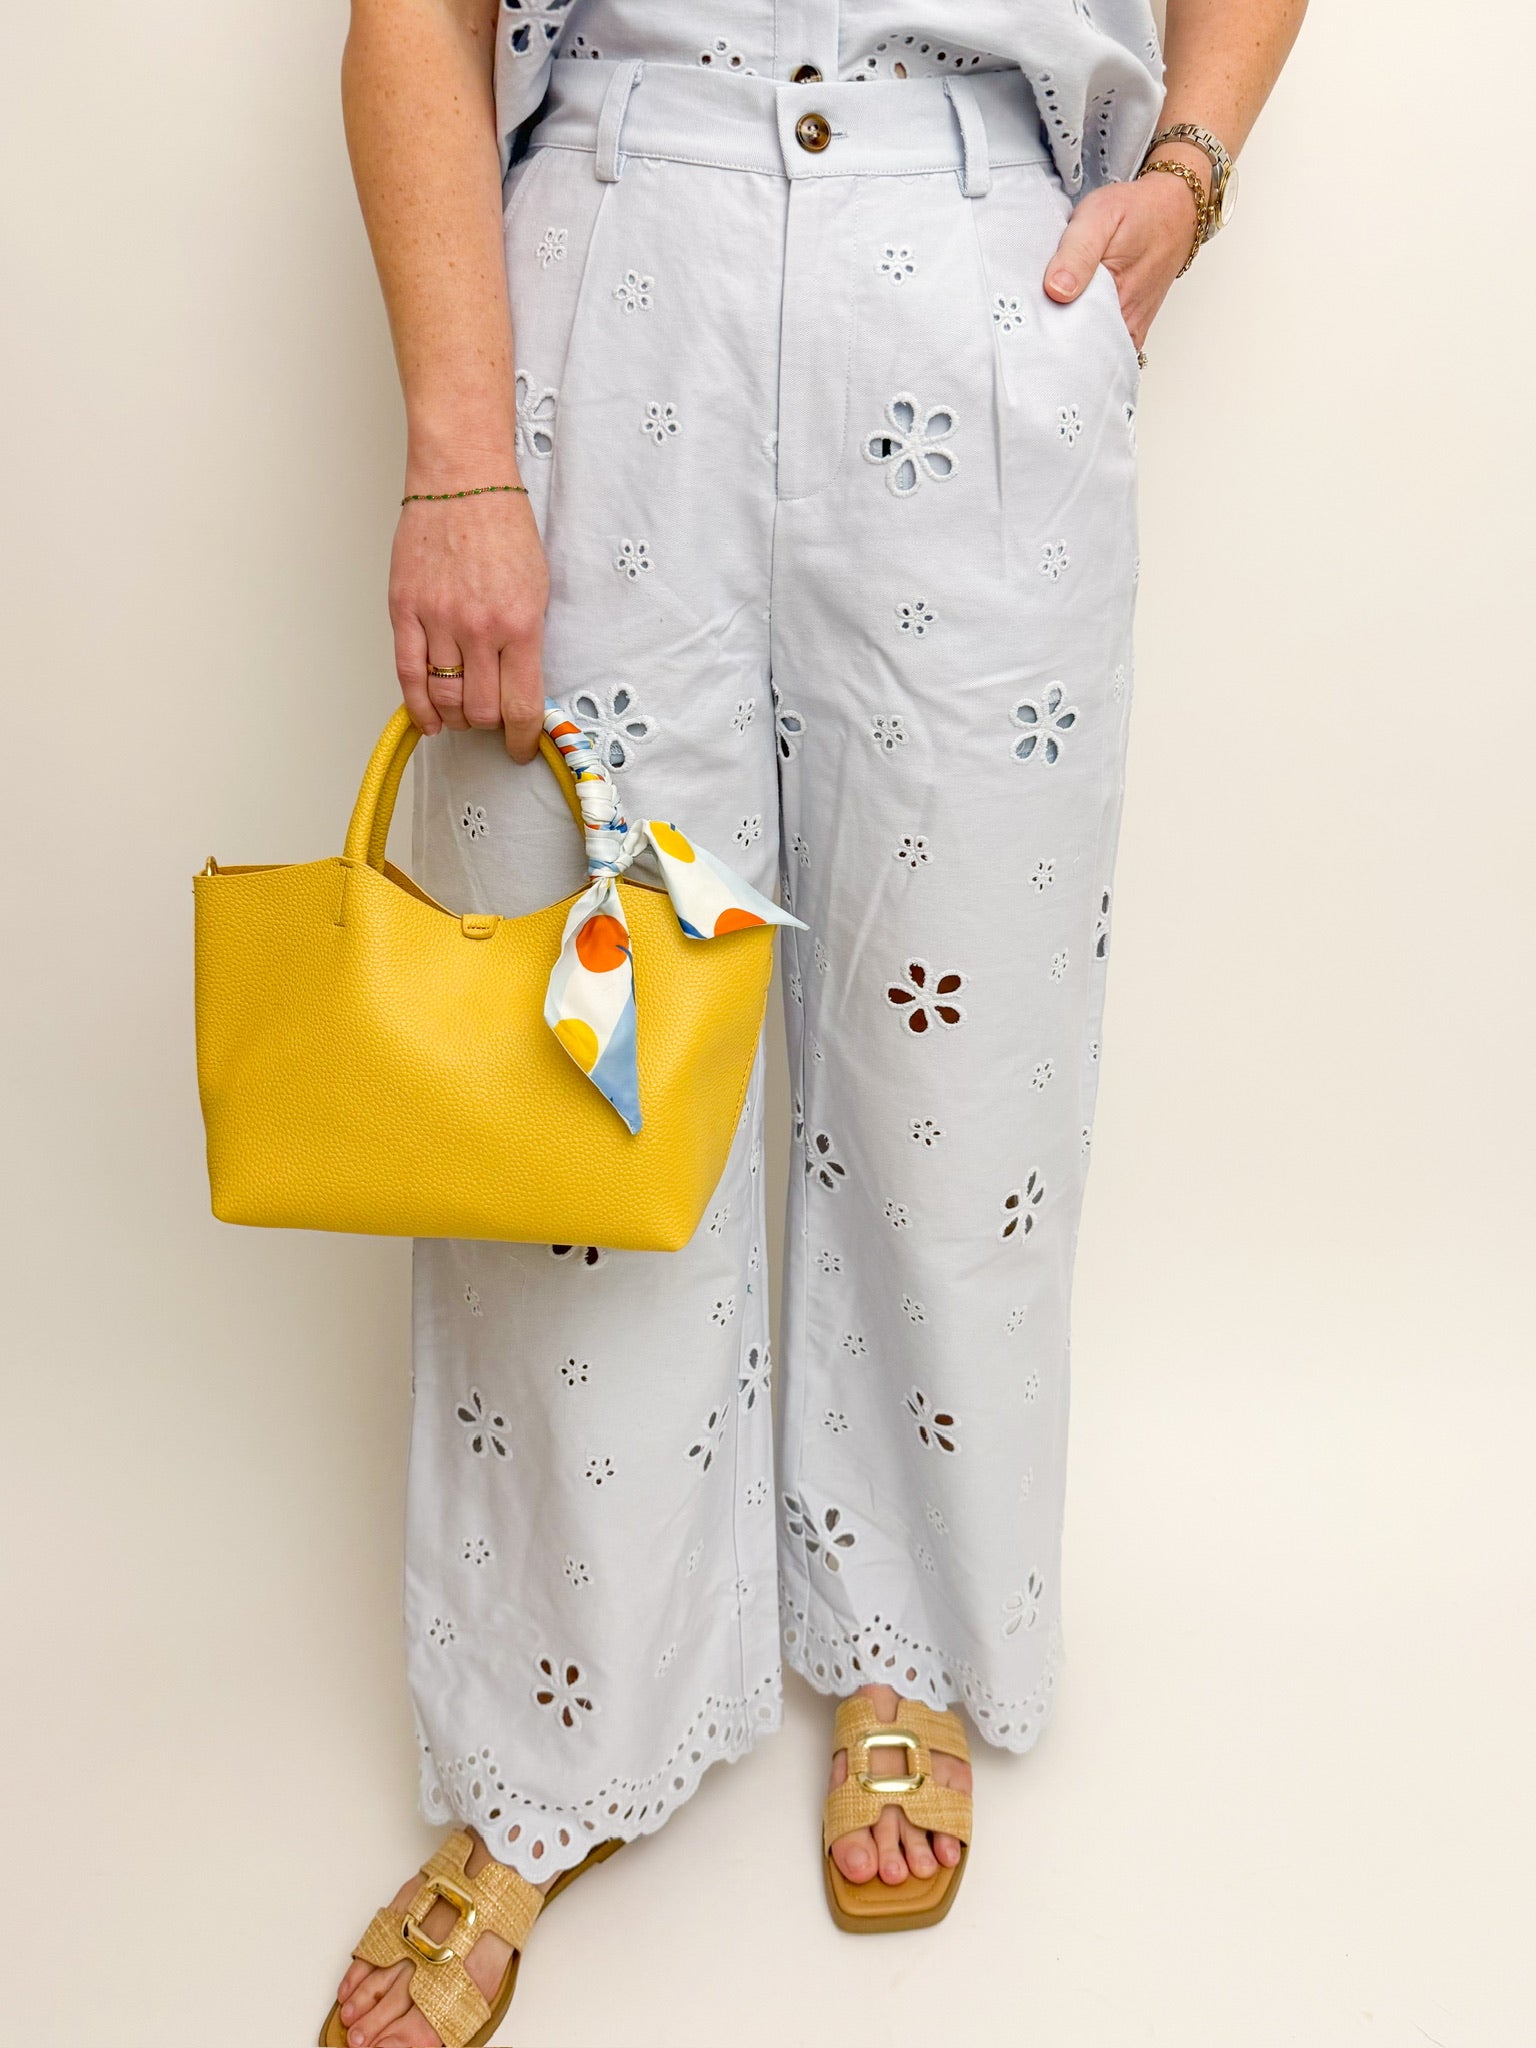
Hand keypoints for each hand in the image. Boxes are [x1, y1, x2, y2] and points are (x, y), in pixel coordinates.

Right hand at [388, 484, 549, 762]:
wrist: (462, 481)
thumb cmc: (503, 527)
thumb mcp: (538, 589)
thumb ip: (529, 642)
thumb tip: (522, 690)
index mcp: (521, 625)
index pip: (521, 707)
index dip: (522, 738)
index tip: (521, 747)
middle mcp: (479, 628)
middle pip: (481, 711)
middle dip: (488, 725)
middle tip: (491, 718)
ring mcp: (438, 620)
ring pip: (445, 699)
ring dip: (455, 716)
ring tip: (462, 712)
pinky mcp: (405, 610)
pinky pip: (408, 675)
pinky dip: (419, 707)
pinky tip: (428, 719)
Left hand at [1041, 160, 1205, 352]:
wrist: (1175, 211)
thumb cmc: (1138, 212)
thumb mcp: (1101, 216)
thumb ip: (1077, 253)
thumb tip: (1056, 290)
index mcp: (1117, 302)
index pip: (1070, 338)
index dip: (1044, 333)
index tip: (1025, 323)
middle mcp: (1125, 325)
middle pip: (1076, 350)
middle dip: (1051, 339)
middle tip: (1030, 322)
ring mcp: (1128, 332)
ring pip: (1086, 350)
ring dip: (1065, 337)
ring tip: (1046, 319)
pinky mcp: (1129, 331)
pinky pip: (1099, 346)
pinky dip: (1080, 336)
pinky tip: (1067, 321)